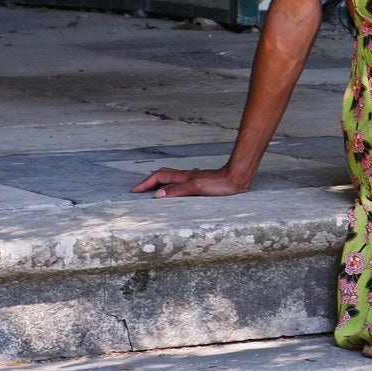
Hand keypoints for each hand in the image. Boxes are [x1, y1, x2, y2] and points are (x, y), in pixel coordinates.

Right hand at [131, 166, 249, 198]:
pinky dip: (170, 186)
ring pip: (170, 178)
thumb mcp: (197, 188)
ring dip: (159, 183)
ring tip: (151, 190)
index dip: (145, 183)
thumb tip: (158, 195)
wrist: (237, 179)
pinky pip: (179, 183)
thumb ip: (177, 190)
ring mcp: (193, 178)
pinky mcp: (200, 183)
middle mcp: (186, 176)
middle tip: (139, 190)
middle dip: (148, 182)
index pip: (158, 177)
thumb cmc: (220, 184)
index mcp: (183, 177)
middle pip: (162, 175)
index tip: (134, 190)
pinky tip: (174, 191)